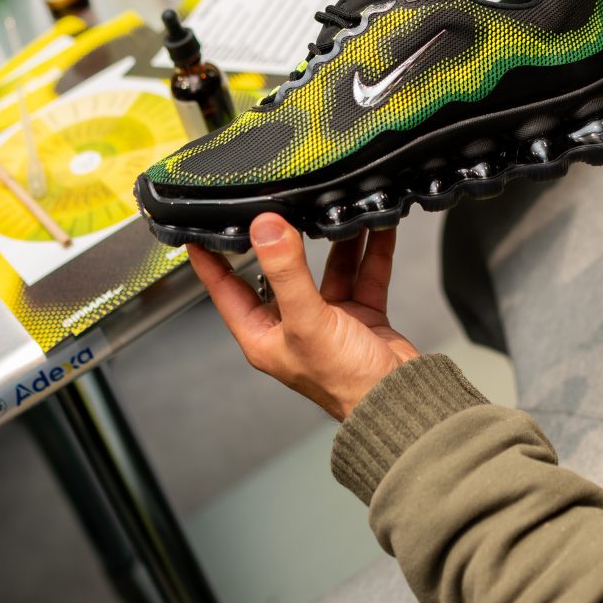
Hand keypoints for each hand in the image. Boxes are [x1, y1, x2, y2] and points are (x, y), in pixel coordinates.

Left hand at [188, 217, 418, 420]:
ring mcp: (328, 319)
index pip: (227, 290)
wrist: (400, 401)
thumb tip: (265, 228)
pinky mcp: (360, 315)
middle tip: (279, 202)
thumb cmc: (346, 383)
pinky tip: (377, 227)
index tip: (201, 229)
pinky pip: (363, 273)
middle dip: (286, 237)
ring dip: (337, 240)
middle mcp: (293, 325)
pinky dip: (371, 251)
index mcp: (264, 334)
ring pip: (329, 267)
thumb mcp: (307, 321)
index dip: (212, 259)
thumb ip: (286, 272)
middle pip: (282, 270)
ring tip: (338, 207)